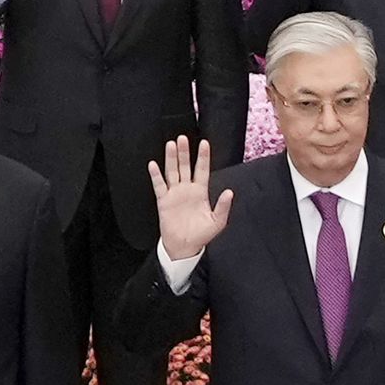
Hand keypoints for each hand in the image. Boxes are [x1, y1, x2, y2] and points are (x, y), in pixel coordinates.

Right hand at [149, 136, 233, 260]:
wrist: (184, 246)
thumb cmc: (201, 235)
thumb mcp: (218, 222)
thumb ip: (223, 206)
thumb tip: (230, 192)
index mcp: (201, 192)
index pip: (202, 170)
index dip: (203, 157)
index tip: (204, 143)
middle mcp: (187, 189)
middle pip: (185, 166)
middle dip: (185, 152)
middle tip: (183, 138)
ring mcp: (174, 193)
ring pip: (172, 171)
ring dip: (171, 158)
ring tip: (171, 145)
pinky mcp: (163, 200)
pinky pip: (159, 185)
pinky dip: (156, 175)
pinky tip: (154, 165)